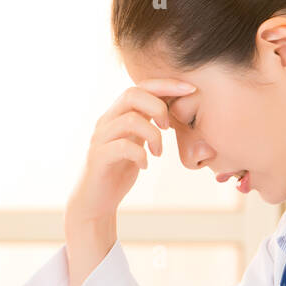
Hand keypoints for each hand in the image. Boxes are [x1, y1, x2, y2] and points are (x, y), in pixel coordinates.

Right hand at [66, 78, 194, 223]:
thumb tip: (173, 106)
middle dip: (159, 107)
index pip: (140, 86)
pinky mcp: (99, 157)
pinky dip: (141, 155)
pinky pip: (123, 147)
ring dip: (153, 135)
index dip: (166, 84)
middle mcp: (106, 121)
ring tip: (158, 152)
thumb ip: (148, 123)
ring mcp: (101, 138)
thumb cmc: (119, 169)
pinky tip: (145, 165)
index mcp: (117, 114)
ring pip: (130, 120)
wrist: (95, 200)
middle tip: (169, 128)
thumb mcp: (138, 141)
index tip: (190, 89)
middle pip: (132, 94)